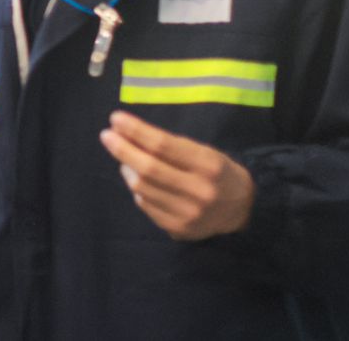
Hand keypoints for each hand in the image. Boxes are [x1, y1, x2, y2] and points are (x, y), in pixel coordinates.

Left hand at [99, 110, 253, 240]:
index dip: (136, 131)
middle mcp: (198, 191)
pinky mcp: (177, 229)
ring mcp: (187, 214)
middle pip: (148, 169)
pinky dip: (137, 189)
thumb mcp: (204, 151)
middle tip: (106, 135)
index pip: (163, 145)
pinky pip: (145, 205)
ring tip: (124, 158)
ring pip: (142, 188)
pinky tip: (137, 179)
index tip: (116, 119)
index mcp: (208, 165)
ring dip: (127, 169)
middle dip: (122, 149)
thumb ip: (170, 146)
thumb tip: (128, 134)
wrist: (242, 211)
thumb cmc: (218, 172)